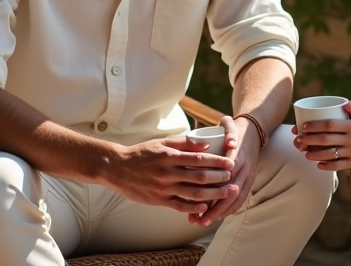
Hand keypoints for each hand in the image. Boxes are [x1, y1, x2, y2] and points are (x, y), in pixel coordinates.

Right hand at [102, 136, 237, 215]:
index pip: (199, 159)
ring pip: (192, 193)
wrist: (117, 168)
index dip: (217, 161)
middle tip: (233, 178)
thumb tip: (207, 144)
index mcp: (170, 156)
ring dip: (212, 194)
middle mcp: (167, 172)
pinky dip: (194, 207)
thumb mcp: (162, 142)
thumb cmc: (143, 153)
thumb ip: (185, 143)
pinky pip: (179, 206)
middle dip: (219, 178)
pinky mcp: (158, 200)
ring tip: (226, 193)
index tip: (230, 162)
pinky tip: (206, 207)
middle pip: (199, 177)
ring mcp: (163, 188)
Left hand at [192, 115, 260, 225]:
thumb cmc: (236, 129)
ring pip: (236, 199)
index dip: (213, 193)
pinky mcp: (249, 180)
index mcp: (238, 157)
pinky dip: (229, 209)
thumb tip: (230, 142)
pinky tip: (216, 217)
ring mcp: (248, 176)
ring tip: (203, 222)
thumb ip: (229, 131)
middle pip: (230, 194)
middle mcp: (245, 169)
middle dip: (214, 209)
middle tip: (197, 219)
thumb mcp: (231, 125)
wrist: (255, 130)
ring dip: (221, 213)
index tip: (198, 203)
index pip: (226, 179)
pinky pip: (241, 198)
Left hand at [292, 100, 350, 170]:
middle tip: (298, 140)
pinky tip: (319, 165)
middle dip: (309, 140)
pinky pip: (339, 166)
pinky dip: (327, 166)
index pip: (329, 124)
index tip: (303, 127)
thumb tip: (345, 103)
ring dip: (314, 154)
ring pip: (330, 154)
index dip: (314, 126)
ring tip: (305, 153)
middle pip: (325, 140)